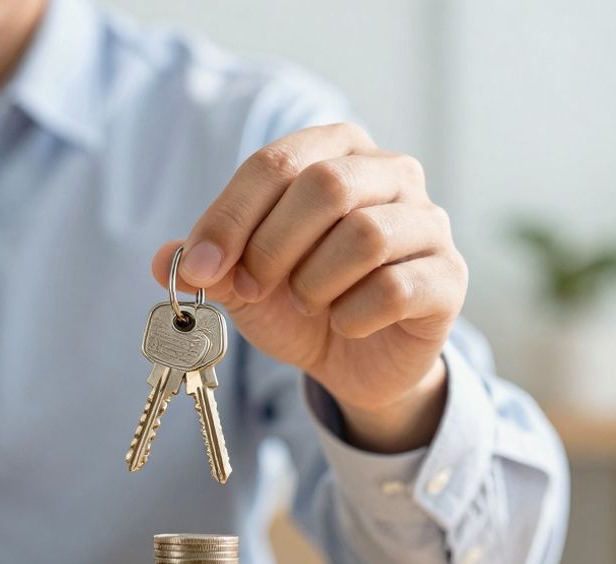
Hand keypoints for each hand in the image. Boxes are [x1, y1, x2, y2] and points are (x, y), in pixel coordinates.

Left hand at [151, 123, 466, 452]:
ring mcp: (428, 222)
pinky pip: (394, 288)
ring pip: (365, 236)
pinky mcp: (448, 277)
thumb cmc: (298, 299)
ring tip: (305, 303)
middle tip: (253, 289)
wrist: (351, 360)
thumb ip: (207, 261)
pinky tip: (343, 324)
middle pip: (327, 186)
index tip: (202, 267)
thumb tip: (167, 259)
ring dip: (314, 283)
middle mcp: (391, 172)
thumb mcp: (241, 279)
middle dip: (273, 247)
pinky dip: (352, 315)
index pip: (276, 162)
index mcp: (335, 151)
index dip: (231, 217)